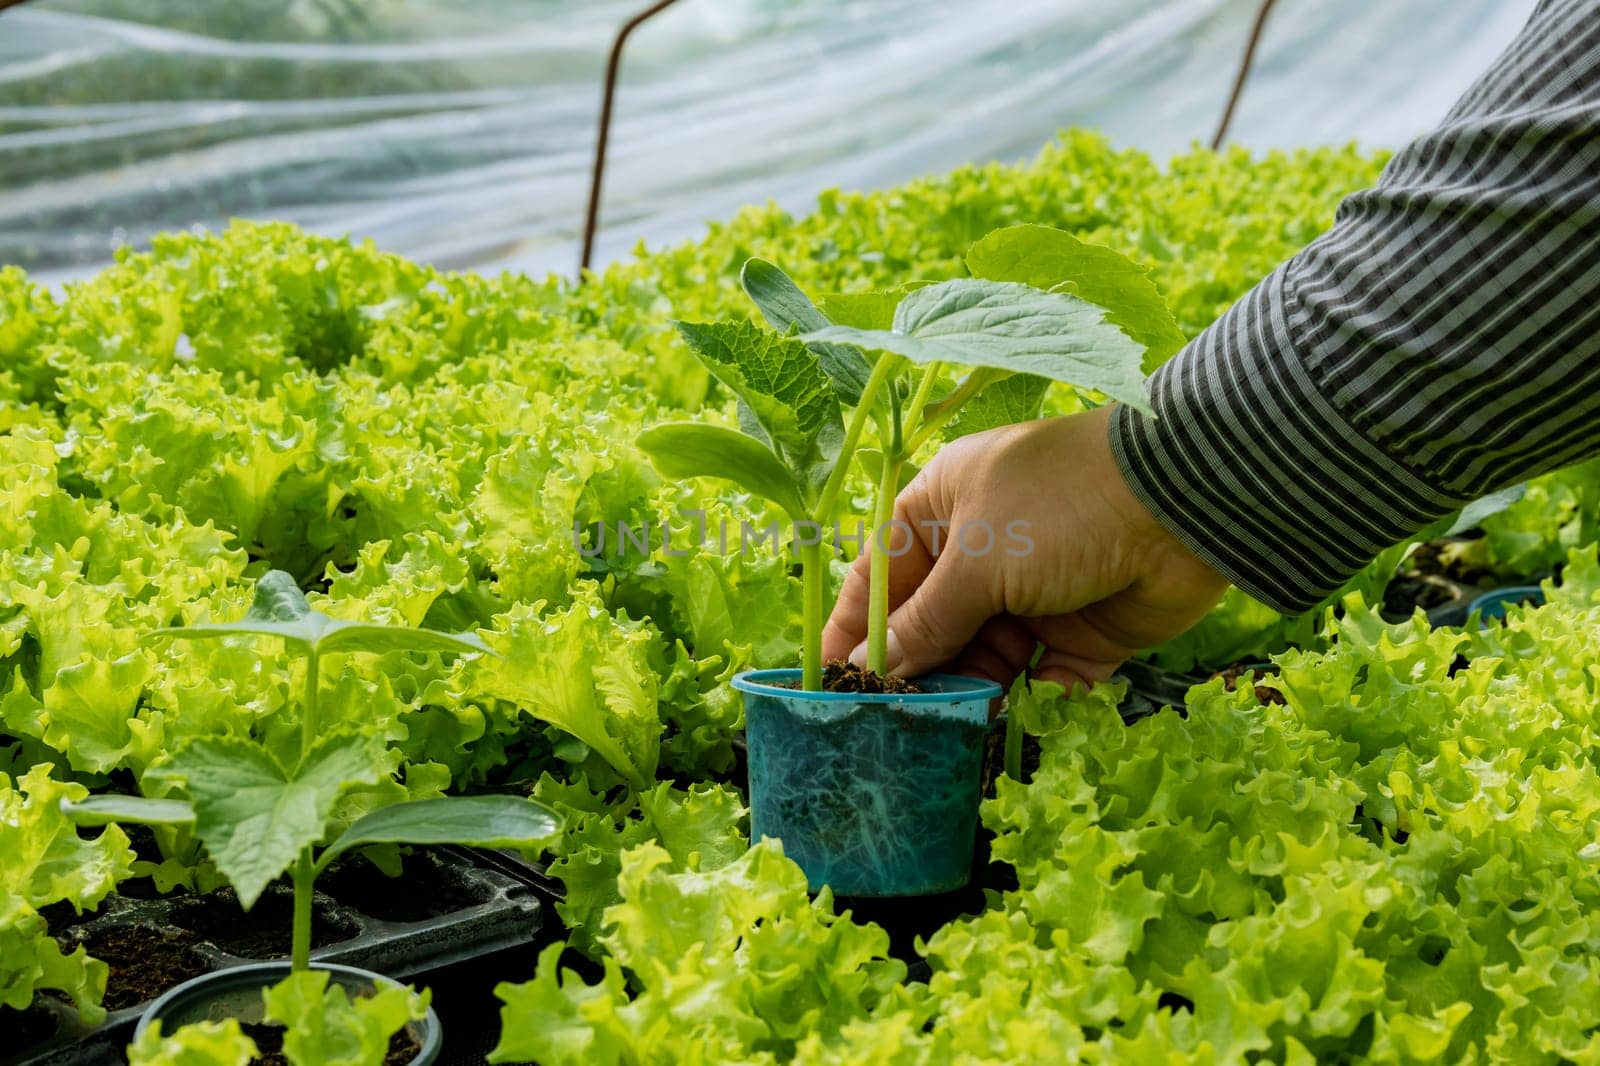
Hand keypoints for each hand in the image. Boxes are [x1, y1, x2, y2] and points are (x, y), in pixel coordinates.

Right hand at [821, 406, 1228, 688]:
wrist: (1183, 504)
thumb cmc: (1061, 505)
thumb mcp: (978, 560)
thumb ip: (925, 621)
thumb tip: (870, 667)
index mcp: (942, 509)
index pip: (880, 575)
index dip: (853, 630)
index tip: (829, 684)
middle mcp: (983, 550)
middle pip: (930, 625)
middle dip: (914, 673)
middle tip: (889, 726)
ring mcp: (1033, 593)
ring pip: (984, 659)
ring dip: (969, 694)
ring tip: (948, 734)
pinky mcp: (1082, 633)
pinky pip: (1042, 679)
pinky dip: (1032, 702)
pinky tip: (1016, 722)